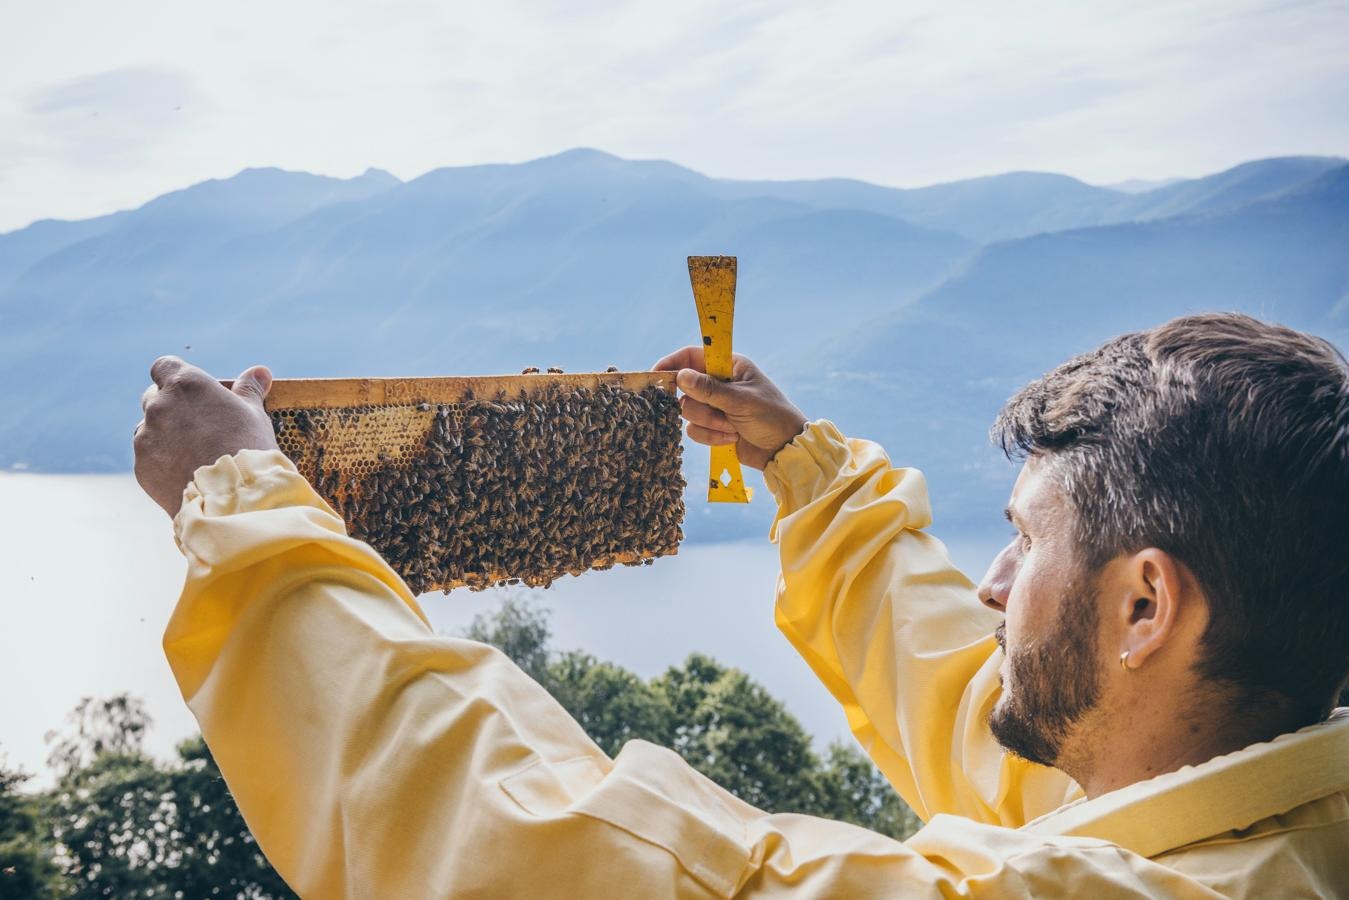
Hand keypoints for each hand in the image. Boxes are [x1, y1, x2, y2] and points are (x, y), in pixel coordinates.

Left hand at [133, 356, 279, 515]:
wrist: (234, 498)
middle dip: (171, 406)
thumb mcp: (254, 414)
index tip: (191, 391)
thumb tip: (259, 372)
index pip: (165, 366)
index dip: (176, 376)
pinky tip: (186, 473)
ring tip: (193, 454)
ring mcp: (146, 436)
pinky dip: (162, 462)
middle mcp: (159, 405)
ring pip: (149, 428)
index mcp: (186, 384)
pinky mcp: (141, 465)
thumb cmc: (248, 448)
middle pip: (154, 396)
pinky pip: (149, 457)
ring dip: (164, 435)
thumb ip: (250, 390)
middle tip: (198, 425)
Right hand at [652, 347, 806, 470]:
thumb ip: (710, 389)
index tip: (658, 374)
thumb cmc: (771, 417)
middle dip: (701, 405)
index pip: (692, 356)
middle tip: (720, 413)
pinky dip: (711, 436)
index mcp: (729, 366)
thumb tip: (680, 375)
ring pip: (689, 411)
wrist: (785, 450)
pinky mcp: (713, 427)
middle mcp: (719, 383)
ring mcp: (715, 406)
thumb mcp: (742, 400)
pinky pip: (695, 430)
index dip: (673, 363)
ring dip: (709, 423)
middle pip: (686, 388)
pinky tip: (731, 438)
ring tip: (732, 428)